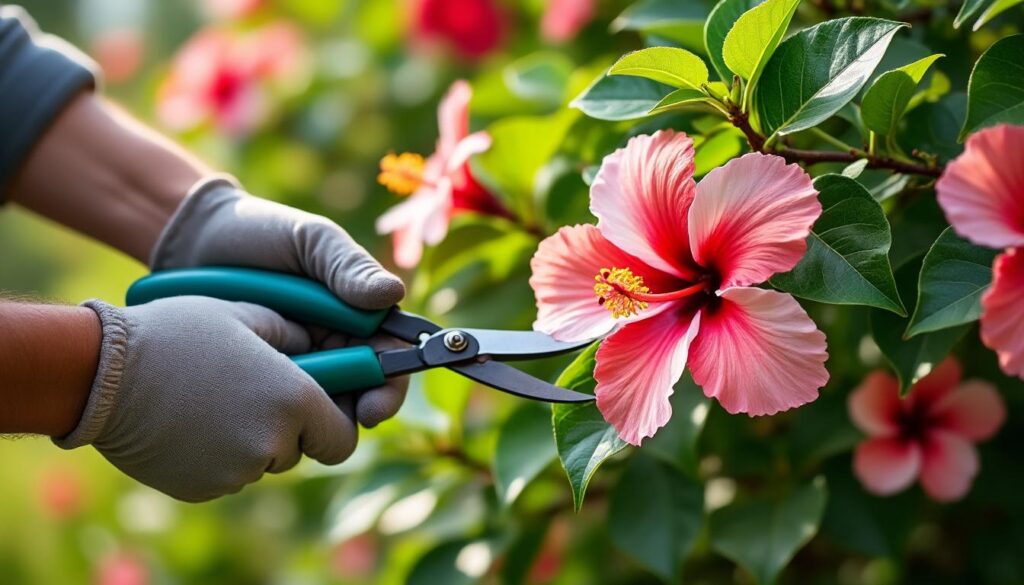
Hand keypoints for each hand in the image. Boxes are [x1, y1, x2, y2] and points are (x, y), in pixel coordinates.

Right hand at [57, 297, 359, 501]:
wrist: (102, 374)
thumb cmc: (176, 333)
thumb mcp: (246, 315)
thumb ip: (293, 335)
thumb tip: (316, 345)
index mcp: (293, 401)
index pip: (342, 439)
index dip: (334, 426)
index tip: (319, 411)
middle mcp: (271, 443)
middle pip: (299, 450)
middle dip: (287, 429)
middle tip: (253, 395)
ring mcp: (235, 472)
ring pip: (261, 462)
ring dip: (250, 440)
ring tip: (214, 401)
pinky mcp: (202, 489)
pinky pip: (226, 475)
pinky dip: (217, 456)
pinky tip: (190, 422)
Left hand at [150, 177, 407, 426]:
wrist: (192, 240)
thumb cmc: (259, 231)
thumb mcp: (309, 240)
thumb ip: (348, 266)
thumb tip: (393, 294)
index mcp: (358, 313)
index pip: (390, 356)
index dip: (388, 386)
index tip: (374, 406)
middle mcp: (335, 342)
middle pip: (361, 391)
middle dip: (356, 412)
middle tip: (339, 426)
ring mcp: (299, 361)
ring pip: (321, 404)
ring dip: (315, 416)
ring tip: (292, 417)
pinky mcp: (262, 375)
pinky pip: (279, 403)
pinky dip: (277, 411)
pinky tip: (261, 410)